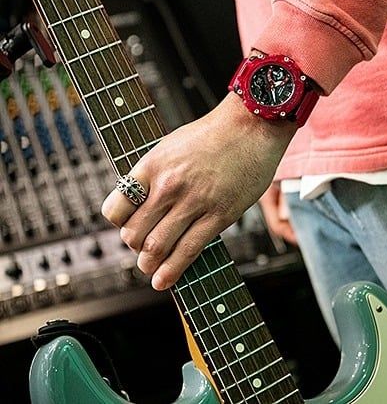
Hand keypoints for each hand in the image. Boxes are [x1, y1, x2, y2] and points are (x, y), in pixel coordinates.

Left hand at [101, 92, 296, 290]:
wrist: (251, 127)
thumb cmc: (213, 134)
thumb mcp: (171, 145)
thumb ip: (154, 173)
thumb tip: (144, 201)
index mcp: (152, 166)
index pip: (115, 208)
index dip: (118, 222)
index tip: (127, 225)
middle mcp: (168, 185)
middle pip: (134, 234)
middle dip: (134, 247)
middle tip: (141, 250)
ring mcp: (194, 202)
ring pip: (157, 248)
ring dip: (149, 264)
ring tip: (150, 269)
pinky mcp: (219, 216)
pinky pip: (189, 250)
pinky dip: (172, 271)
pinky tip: (165, 280)